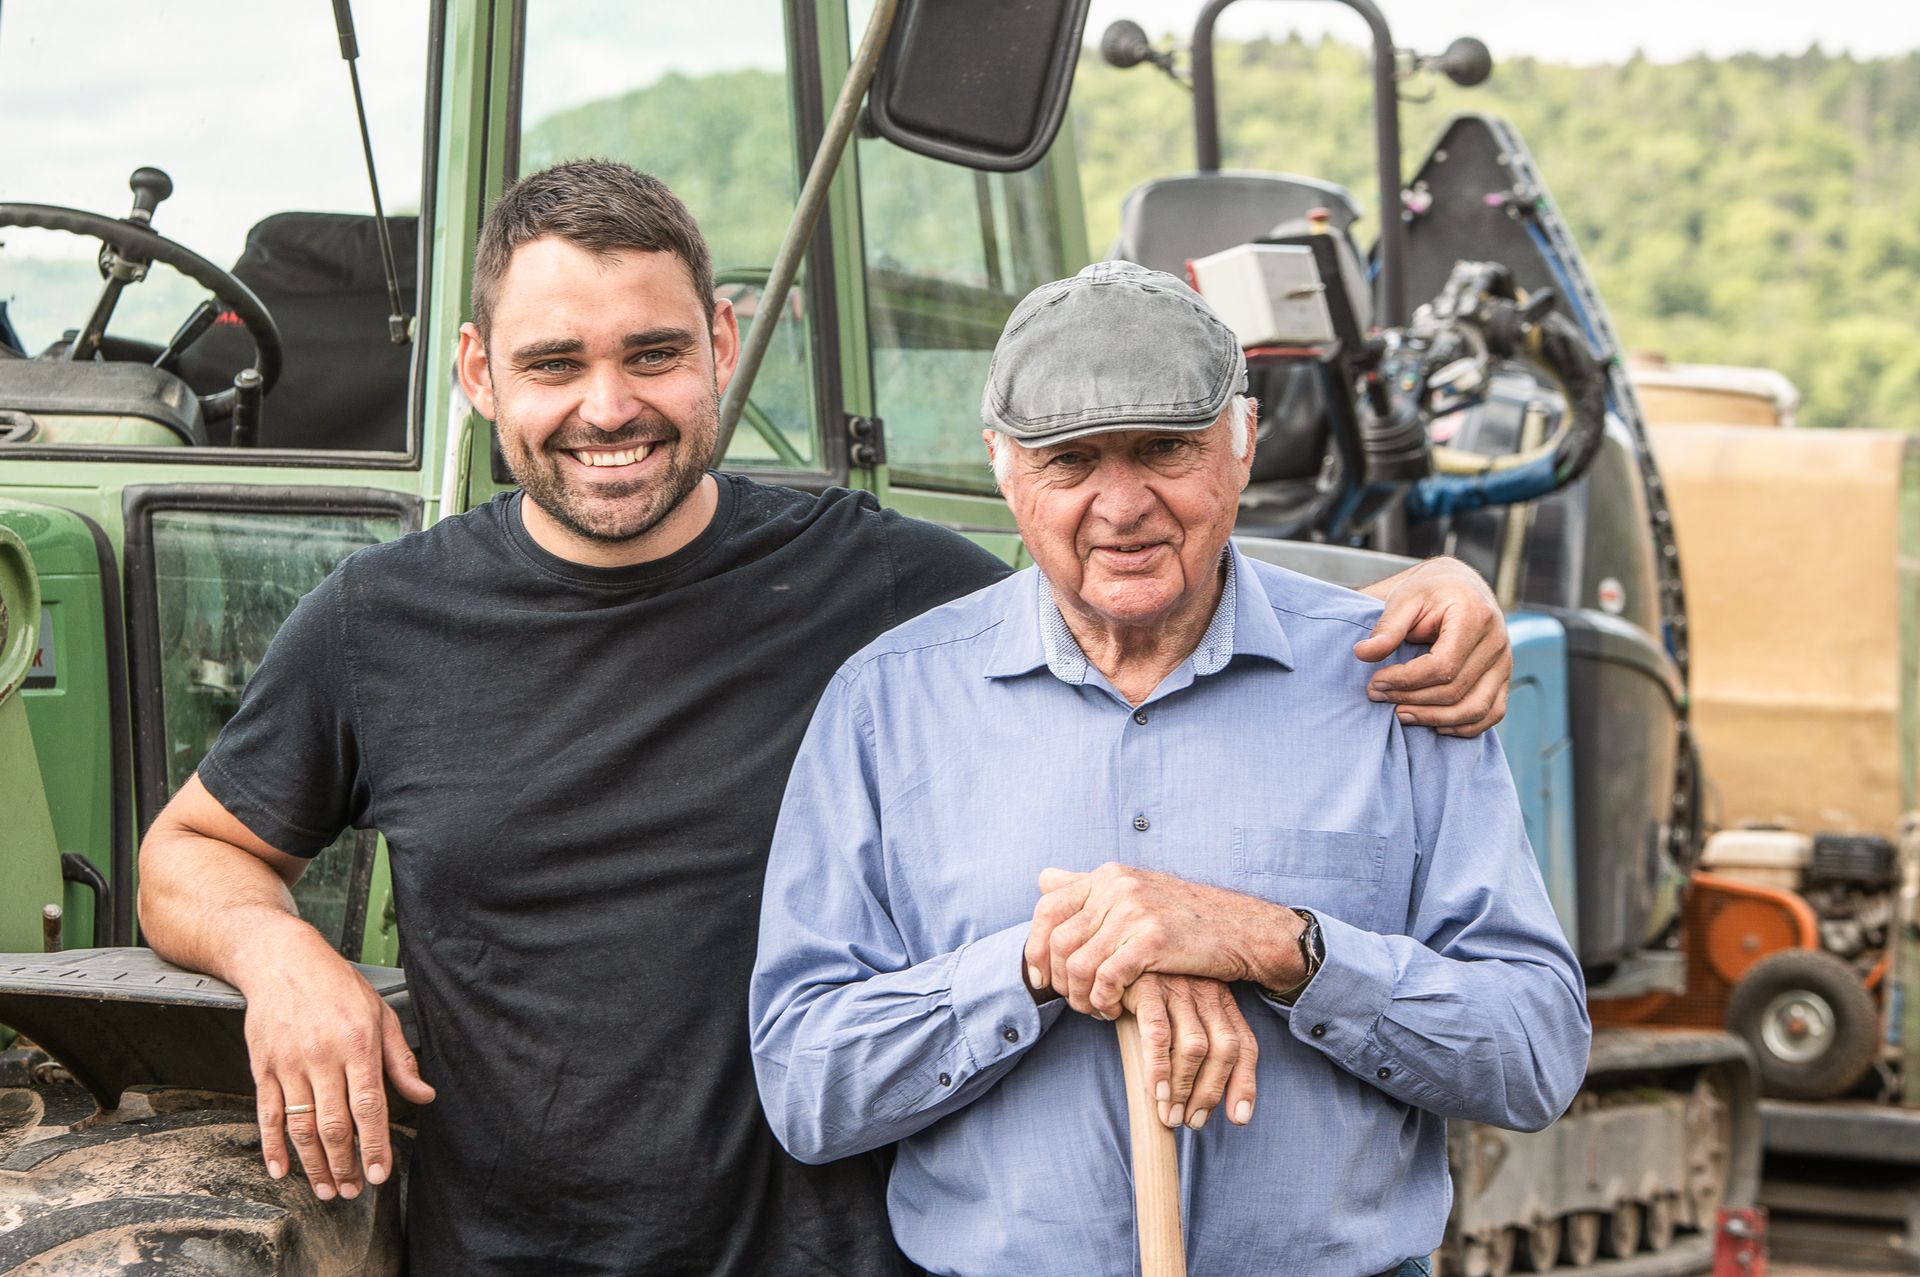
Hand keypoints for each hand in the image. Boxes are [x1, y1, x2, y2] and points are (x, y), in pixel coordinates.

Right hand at [238, 926, 434, 1200]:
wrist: (282, 961)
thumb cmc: (338, 987)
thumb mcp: (381, 1014)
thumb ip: (400, 1060)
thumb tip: (425, 1095)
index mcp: (358, 1044)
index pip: (370, 1106)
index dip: (375, 1145)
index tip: (381, 1174)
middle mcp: (322, 1057)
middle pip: (334, 1124)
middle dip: (345, 1165)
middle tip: (354, 1191)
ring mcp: (288, 1064)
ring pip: (301, 1126)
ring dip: (314, 1164)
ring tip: (327, 1189)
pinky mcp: (262, 1067)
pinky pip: (266, 1114)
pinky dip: (272, 1147)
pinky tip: (281, 1170)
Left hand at [1024, 863, 1302, 1018]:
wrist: (1243, 929)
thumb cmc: (1185, 917)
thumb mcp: (1135, 890)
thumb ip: (1088, 886)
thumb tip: (1043, 878)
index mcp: (1107, 875)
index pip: (1047, 908)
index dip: (1035, 947)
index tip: (1042, 978)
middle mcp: (1116, 887)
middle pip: (1058, 941)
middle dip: (1058, 980)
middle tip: (1074, 1001)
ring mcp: (1135, 912)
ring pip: (1079, 964)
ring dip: (1080, 997)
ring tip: (1095, 1009)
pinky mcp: (1152, 940)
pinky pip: (1107, 978)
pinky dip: (1103, 1001)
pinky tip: (1114, 1011)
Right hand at [1124, 973, 1258, 1129]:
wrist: (1114, 948)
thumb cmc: (1148, 990)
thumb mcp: (1181, 1010)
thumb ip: (1196, 1041)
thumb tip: (1204, 1100)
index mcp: (1220, 998)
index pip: (1245, 1044)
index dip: (1244, 1084)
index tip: (1238, 1119)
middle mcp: (1206, 991)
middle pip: (1224, 1048)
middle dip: (1210, 1092)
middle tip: (1192, 1122)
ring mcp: (1178, 988)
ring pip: (1195, 1046)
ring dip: (1184, 1088)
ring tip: (1169, 1116)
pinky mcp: (1146, 986)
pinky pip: (1158, 1033)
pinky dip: (1159, 1067)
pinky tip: (1154, 1091)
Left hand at [1354, 556, 1509, 736]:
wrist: (1460, 587)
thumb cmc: (1430, 592)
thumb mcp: (1405, 599)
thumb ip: (1387, 628)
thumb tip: (1362, 654)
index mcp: (1474, 616)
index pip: (1443, 666)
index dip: (1405, 680)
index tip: (1375, 681)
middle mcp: (1496, 641)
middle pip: (1455, 690)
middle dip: (1411, 700)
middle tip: (1377, 696)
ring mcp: (1504, 662)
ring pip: (1475, 709)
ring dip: (1434, 718)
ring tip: (1400, 714)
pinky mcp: (1503, 678)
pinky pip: (1492, 714)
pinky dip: (1464, 726)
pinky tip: (1434, 724)